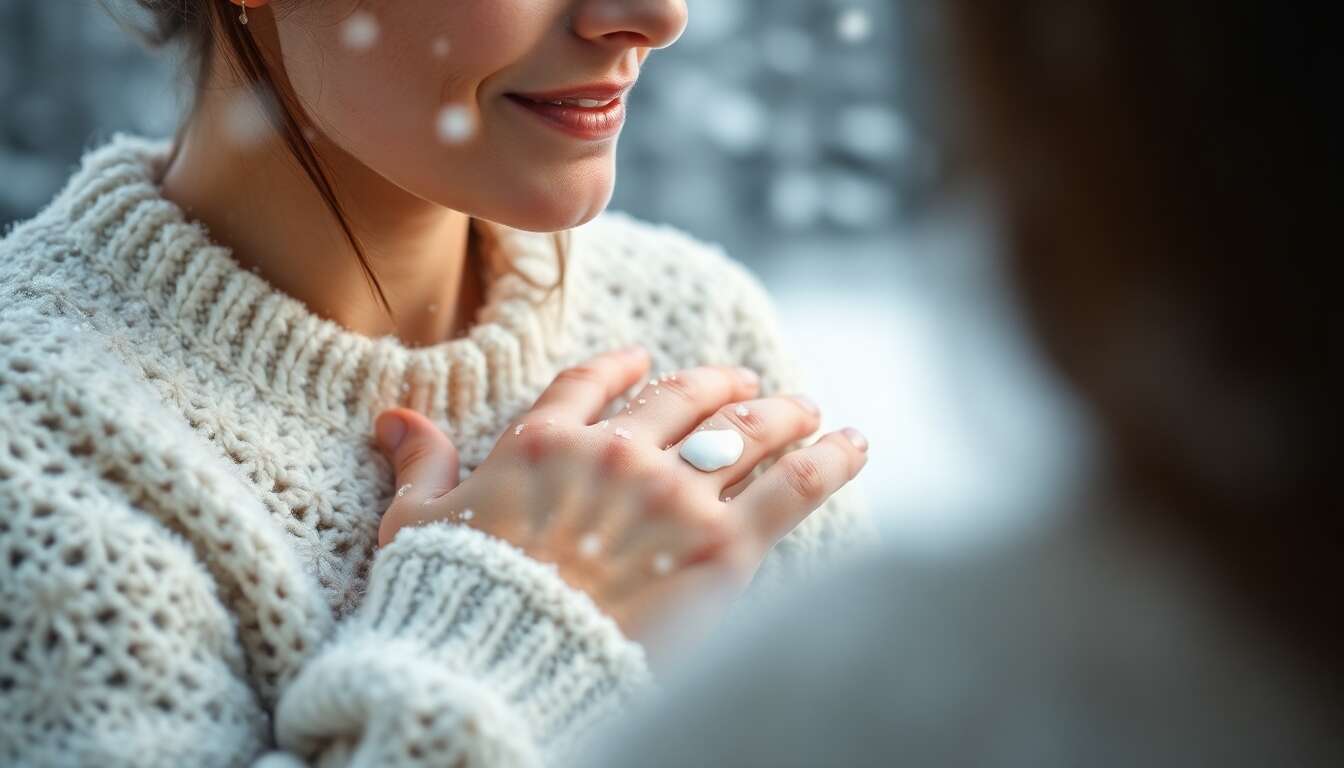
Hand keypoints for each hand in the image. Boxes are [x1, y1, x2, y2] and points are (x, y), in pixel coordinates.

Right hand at [373, 345, 868, 660]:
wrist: (496, 667)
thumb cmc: (450, 599)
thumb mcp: (417, 525)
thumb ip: (420, 465)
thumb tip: (393, 419)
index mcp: (544, 442)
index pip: (594, 383)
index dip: (624, 368)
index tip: (645, 361)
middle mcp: (616, 453)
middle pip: (687, 399)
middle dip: (723, 385)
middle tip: (748, 382)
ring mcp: (674, 495)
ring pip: (747, 431)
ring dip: (784, 413)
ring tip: (808, 409)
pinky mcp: (723, 546)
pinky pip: (794, 486)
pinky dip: (832, 459)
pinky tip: (856, 443)